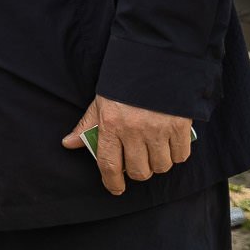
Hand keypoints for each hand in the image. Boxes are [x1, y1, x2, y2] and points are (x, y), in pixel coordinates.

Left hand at [61, 96, 193, 195]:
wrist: (155, 61)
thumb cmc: (124, 84)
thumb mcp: (101, 102)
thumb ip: (86, 125)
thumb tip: (68, 143)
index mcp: (110, 125)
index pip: (108, 165)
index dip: (112, 182)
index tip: (116, 189)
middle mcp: (134, 131)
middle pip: (138, 171)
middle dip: (138, 171)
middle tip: (138, 161)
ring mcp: (158, 129)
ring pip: (161, 166)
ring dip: (158, 163)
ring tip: (155, 150)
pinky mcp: (180, 126)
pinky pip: (180, 156)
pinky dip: (176, 154)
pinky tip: (171, 143)